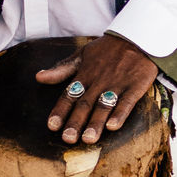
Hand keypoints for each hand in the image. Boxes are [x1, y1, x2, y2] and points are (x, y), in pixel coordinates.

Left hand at [36, 34, 158, 144]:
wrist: (138, 37)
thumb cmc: (108, 48)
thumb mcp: (82, 54)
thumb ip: (61, 69)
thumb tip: (38, 77)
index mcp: (85, 73)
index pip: (70, 94)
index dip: (61, 110)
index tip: (52, 126)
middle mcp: (99, 80)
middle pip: (85, 103)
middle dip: (76, 122)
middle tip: (68, 139)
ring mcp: (117, 83)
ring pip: (104, 105)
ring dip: (96, 122)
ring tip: (89, 139)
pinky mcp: (135, 85)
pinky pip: (127, 101)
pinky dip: (120, 114)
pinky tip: (113, 126)